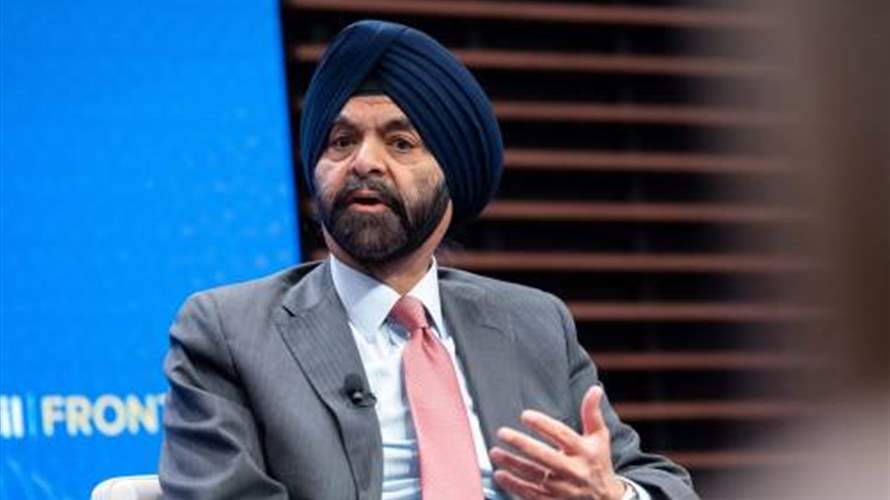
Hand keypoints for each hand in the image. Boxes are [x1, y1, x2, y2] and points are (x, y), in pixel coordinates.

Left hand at [489, 386, 625, 499]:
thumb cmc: (598, 462)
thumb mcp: (599, 438)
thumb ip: (592, 414)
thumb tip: (594, 389)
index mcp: (585, 452)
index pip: (562, 435)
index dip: (543, 425)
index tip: (524, 415)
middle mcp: (574, 471)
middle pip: (545, 457)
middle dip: (522, 444)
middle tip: (502, 432)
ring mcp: (564, 489)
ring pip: (534, 476)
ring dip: (512, 464)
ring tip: (495, 452)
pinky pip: (531, 494)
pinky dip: (514, 485)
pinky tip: (500, 475)